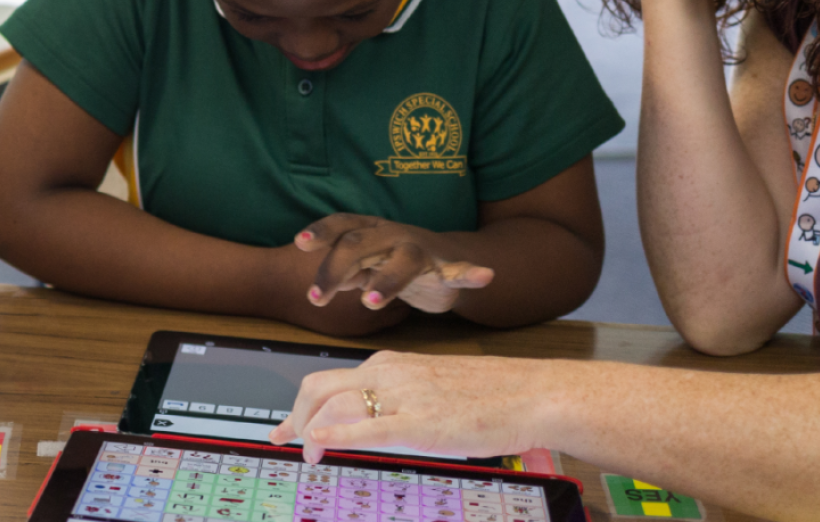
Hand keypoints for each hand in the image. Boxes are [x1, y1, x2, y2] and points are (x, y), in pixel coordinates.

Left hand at [267, 350, 551, 462]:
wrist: (532, 393)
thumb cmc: (491, 395)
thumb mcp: (431, 387)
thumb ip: (398, 399)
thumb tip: (374, 420)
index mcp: (390, 364)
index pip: (328, 382)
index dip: (299, 407)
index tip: (287, 428)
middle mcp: (389, 374)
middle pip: (318, 389)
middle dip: (295, 418)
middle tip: (289, 443)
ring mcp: (403, 397)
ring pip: (334, 405)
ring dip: (311, 432)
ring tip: (310, 455)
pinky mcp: (420, 423)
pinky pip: (367, 426)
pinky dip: (336, 432)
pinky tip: (319, 442)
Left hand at [296, 214, 493, 313]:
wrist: (449, 260)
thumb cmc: (394, 263)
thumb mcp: (367, 266)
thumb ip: (346, 273)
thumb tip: (322, 286)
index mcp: (371, 231)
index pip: (342, 225)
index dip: (322, 231)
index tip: (300, 243)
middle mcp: (393, 235)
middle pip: (360, 244)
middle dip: (336, 269)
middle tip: (316, 298)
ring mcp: (421, 251)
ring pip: (405, 260)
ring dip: (388, 280)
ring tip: (370, 301)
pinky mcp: (447, 270)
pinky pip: (461, 270)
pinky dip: (472, 273)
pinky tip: (484, 276)